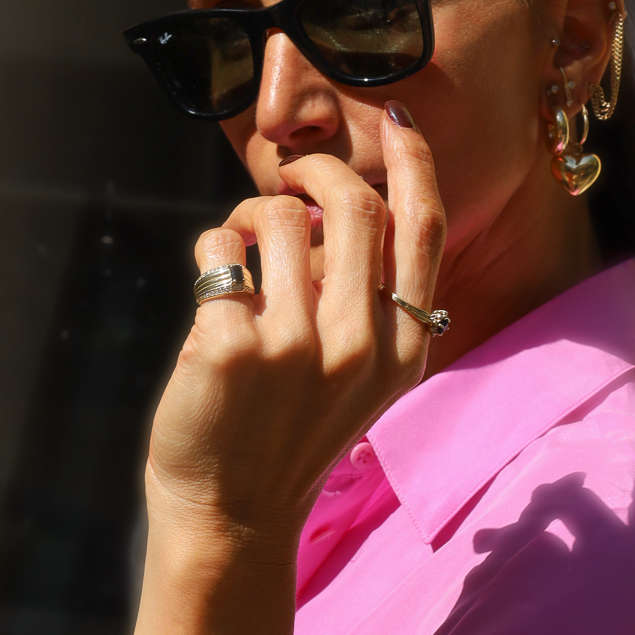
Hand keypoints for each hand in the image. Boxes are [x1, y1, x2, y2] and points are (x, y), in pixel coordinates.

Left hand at [145, 104, 445, 561]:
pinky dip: (211, 253)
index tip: (399, 121)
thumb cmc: (294, 430)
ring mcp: (296, 346)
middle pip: (356, 205)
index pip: (423, 229)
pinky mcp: (230, 346)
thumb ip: (371, 299)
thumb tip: (344, 207)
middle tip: (292, 178)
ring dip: (254, 216)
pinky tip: (213, 295)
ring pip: (281, 217)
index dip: (415, 164)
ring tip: (243, 254)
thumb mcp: (364, 375)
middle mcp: (362, 343)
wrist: (234, 513)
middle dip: (317, 171)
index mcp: (405, 345)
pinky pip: (218, 248)